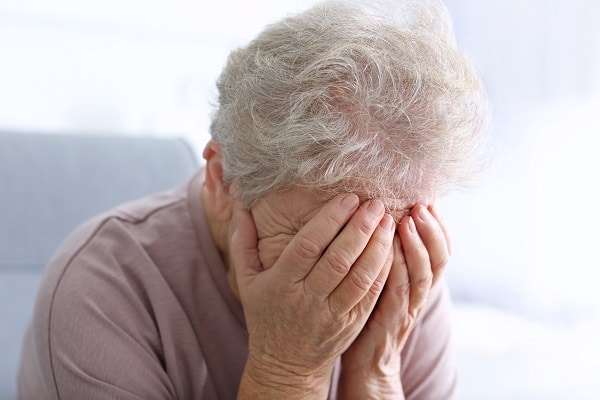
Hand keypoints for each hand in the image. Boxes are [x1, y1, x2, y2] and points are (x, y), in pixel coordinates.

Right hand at [230, 194, 395, 398]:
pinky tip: (390, 248)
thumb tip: (241, 207)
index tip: (348, 198)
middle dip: (359, 228)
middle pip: (338, 259)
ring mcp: (331, 314)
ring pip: (360, 277)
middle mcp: (307, 299)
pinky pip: (371, 295)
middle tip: (374, 203)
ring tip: (386, 221)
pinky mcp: (351, 324)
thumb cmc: (265, 315)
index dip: (329, 220)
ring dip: (377, 247)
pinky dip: (383, 270)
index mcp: (281, 283)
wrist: (285, 365)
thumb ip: (243, 243)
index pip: (307, 247)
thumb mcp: (247, 281)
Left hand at [338, 204, 450, 399]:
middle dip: (432, 228)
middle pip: (440, 258)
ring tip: (410, 218)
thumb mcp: (385, 280)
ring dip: (418, 243)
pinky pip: (401, 290)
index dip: (439, 225)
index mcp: (420, 281)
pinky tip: (390, 246)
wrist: (366, 362)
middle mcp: (420, 293)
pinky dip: (399, 266)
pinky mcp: (393, 319)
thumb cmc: (371, 313)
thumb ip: (390, 254)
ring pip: (425, 273)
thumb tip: (385, 217)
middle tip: (422, 205)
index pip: (441, 250)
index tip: (429, 200)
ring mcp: (409, 307)